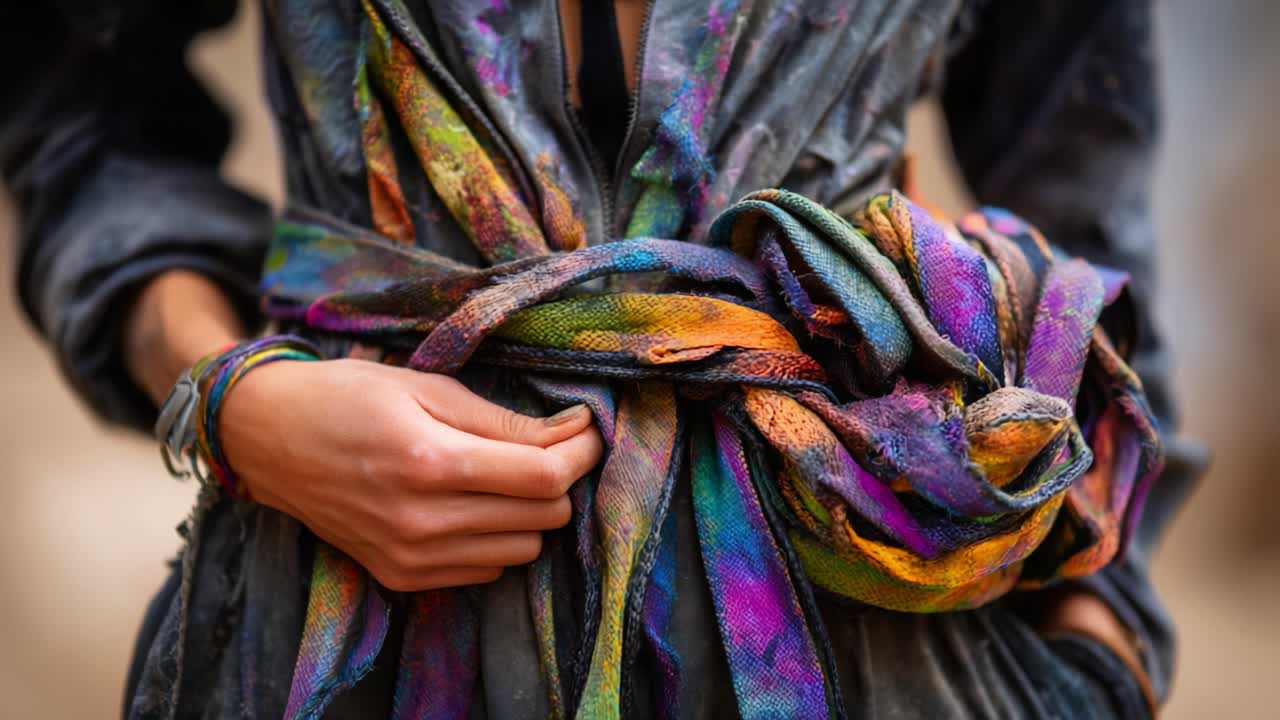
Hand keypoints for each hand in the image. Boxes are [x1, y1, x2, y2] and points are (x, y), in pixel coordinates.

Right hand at [218, 358, 603, 591]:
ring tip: (504, 473)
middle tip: (546, 444)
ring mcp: (409, 557)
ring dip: (530, 511)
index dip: (582, 453)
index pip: (544, 478)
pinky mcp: (400, 576)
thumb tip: (573, 433)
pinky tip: (472, 503)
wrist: (269, 438)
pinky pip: (486, 571)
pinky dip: (496, 538)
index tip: (589, 429)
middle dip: (558, 478)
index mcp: (429, 462)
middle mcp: (420, 521)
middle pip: (544, 518)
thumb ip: (502, 420)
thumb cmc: (348, 397)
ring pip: (523, 549)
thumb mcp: (426, 387)